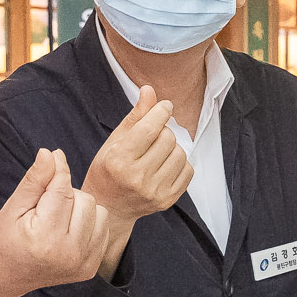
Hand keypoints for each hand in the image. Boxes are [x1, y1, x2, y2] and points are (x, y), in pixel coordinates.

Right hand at [0, 148, 108, 296]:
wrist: (3, 277)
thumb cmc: (5, 238)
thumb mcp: (13, 206)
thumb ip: (35, 180)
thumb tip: (51, 153)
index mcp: (45, 239)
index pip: (63, 190)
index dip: (57, 170)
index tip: (50, 158)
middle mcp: (68, 254)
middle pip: (85, 200)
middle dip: (66, 195)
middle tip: (44, 208)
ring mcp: (82, 264)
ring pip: (99, 212)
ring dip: (80, 208)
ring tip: (57, 218)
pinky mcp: (91, 268)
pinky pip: (103, 229)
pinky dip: (88, 223)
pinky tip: (67, 231)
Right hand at [83, 86, 191, 219]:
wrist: (109, 207)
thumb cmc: (108, 170)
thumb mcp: (114, 141)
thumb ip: (135, 116)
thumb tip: (149, 90)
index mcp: (120, 160)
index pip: (150, 128)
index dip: (161, 112)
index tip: (165, 107)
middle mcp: (137, 177)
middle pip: (168, 139)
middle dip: (163, 131)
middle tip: (153, 137)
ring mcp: (154, 191)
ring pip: (180, 153)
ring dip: (172, 147)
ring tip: (158, 152)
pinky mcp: (167, 200)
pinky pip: (188, 170)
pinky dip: (180, 163)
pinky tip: (166, 164)